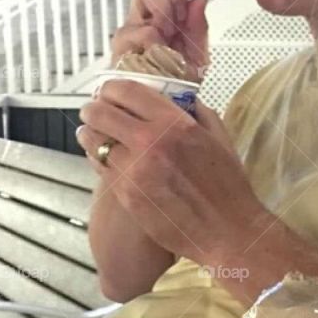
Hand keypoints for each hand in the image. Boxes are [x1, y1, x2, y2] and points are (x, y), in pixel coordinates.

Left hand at [77, 81, 258, 263]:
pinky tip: (104, 157)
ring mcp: (135, 170)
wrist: (227, 230)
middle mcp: (151, 143)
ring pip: (94, 141)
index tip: (108, 91)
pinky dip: (98, 158)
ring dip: (90, 134)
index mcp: (175, 124)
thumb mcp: (220, 139)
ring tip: (92, 133)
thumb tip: (180, 99)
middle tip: (93, 111)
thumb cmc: (227, 187)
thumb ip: (198, 113)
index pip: (127, 91)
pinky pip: (100, 167)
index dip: (110, 87)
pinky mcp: (126, 195)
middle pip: (101, 113)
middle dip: (93, 109)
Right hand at [109, 0, 214, 74]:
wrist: (167, 105)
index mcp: (169, 14)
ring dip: (163, 8)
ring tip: (170, 33)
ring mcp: (133, 25)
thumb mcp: (198, 52)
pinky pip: (137, 27)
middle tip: (181, 17)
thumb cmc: (179, 80)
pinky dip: (152, 37)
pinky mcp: (122, 43)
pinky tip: (159, 50)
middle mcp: (148, 15)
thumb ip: (199, 25)